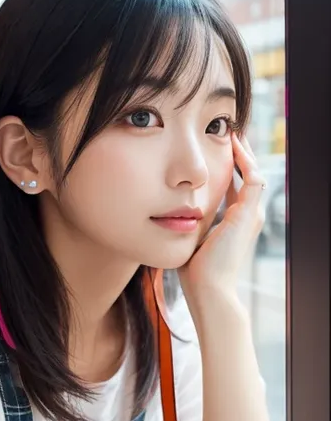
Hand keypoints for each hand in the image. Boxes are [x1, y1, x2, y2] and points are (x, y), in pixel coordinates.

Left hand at [178, 134, 265, 315]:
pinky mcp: (248, 215)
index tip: (210, 144)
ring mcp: (250, 214)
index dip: (225, 161)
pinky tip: (232, 145)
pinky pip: (253, 178)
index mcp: (235, 218)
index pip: (235, 181)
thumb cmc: (194, 270)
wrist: (208, 291)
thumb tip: (168, 202)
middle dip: (236, 150)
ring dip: (243, 150)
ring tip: (230, 130)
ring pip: (253, 171)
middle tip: (222, 128)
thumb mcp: (190, 234)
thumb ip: (186, 217)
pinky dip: (245, 160)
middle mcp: (247, 214)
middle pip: (246, 172)